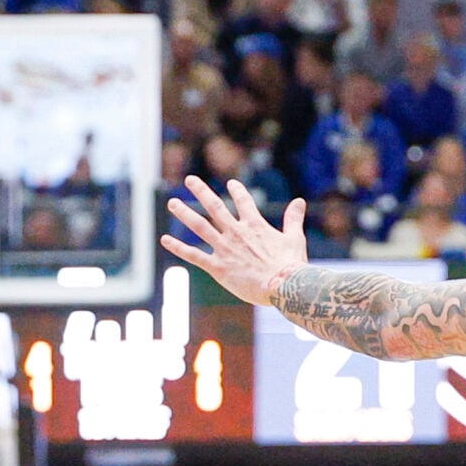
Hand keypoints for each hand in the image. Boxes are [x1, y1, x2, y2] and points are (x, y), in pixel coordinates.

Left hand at [163, 177, 308, 305]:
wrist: (284, 285)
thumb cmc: (292, 265)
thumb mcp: (294, 238)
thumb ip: (293, 219)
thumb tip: (300, 201)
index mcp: (254, 226)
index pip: (244, 202)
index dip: (237, 191)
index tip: (231, 183)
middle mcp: (236, 233)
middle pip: (214, 207)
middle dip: (201, 191)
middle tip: (189, 180)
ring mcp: (225, 249)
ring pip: (200, 226)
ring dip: (184, 213)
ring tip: (172, 203)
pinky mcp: (218, 267)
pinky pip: (194, 255)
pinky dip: (179, 247)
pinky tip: (165, 240)